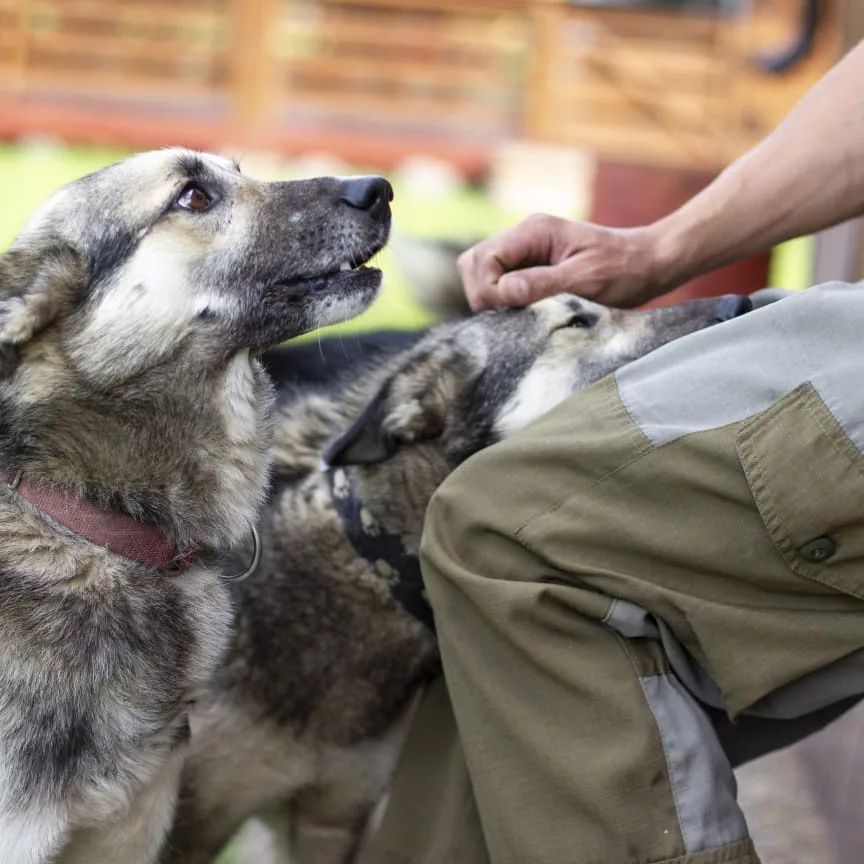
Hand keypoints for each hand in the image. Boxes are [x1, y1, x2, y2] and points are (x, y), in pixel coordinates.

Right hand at [457, 214, 673, 310]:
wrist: (649, 264)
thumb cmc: (624, 270)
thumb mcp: (586, 278)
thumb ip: (543, 283)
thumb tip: (504, 290)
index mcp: (534, 231)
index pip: (483, 259)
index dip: (487, 290)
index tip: (510, 310)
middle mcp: (524, 238)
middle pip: (474, 264)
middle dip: (482, 294)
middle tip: (509, 317)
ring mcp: (526, 253)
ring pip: (482, 276)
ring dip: (492, 300)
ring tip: (519, 317)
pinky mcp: (531, 269)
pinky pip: (500, 285)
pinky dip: (504, 303)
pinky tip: (525, 315)